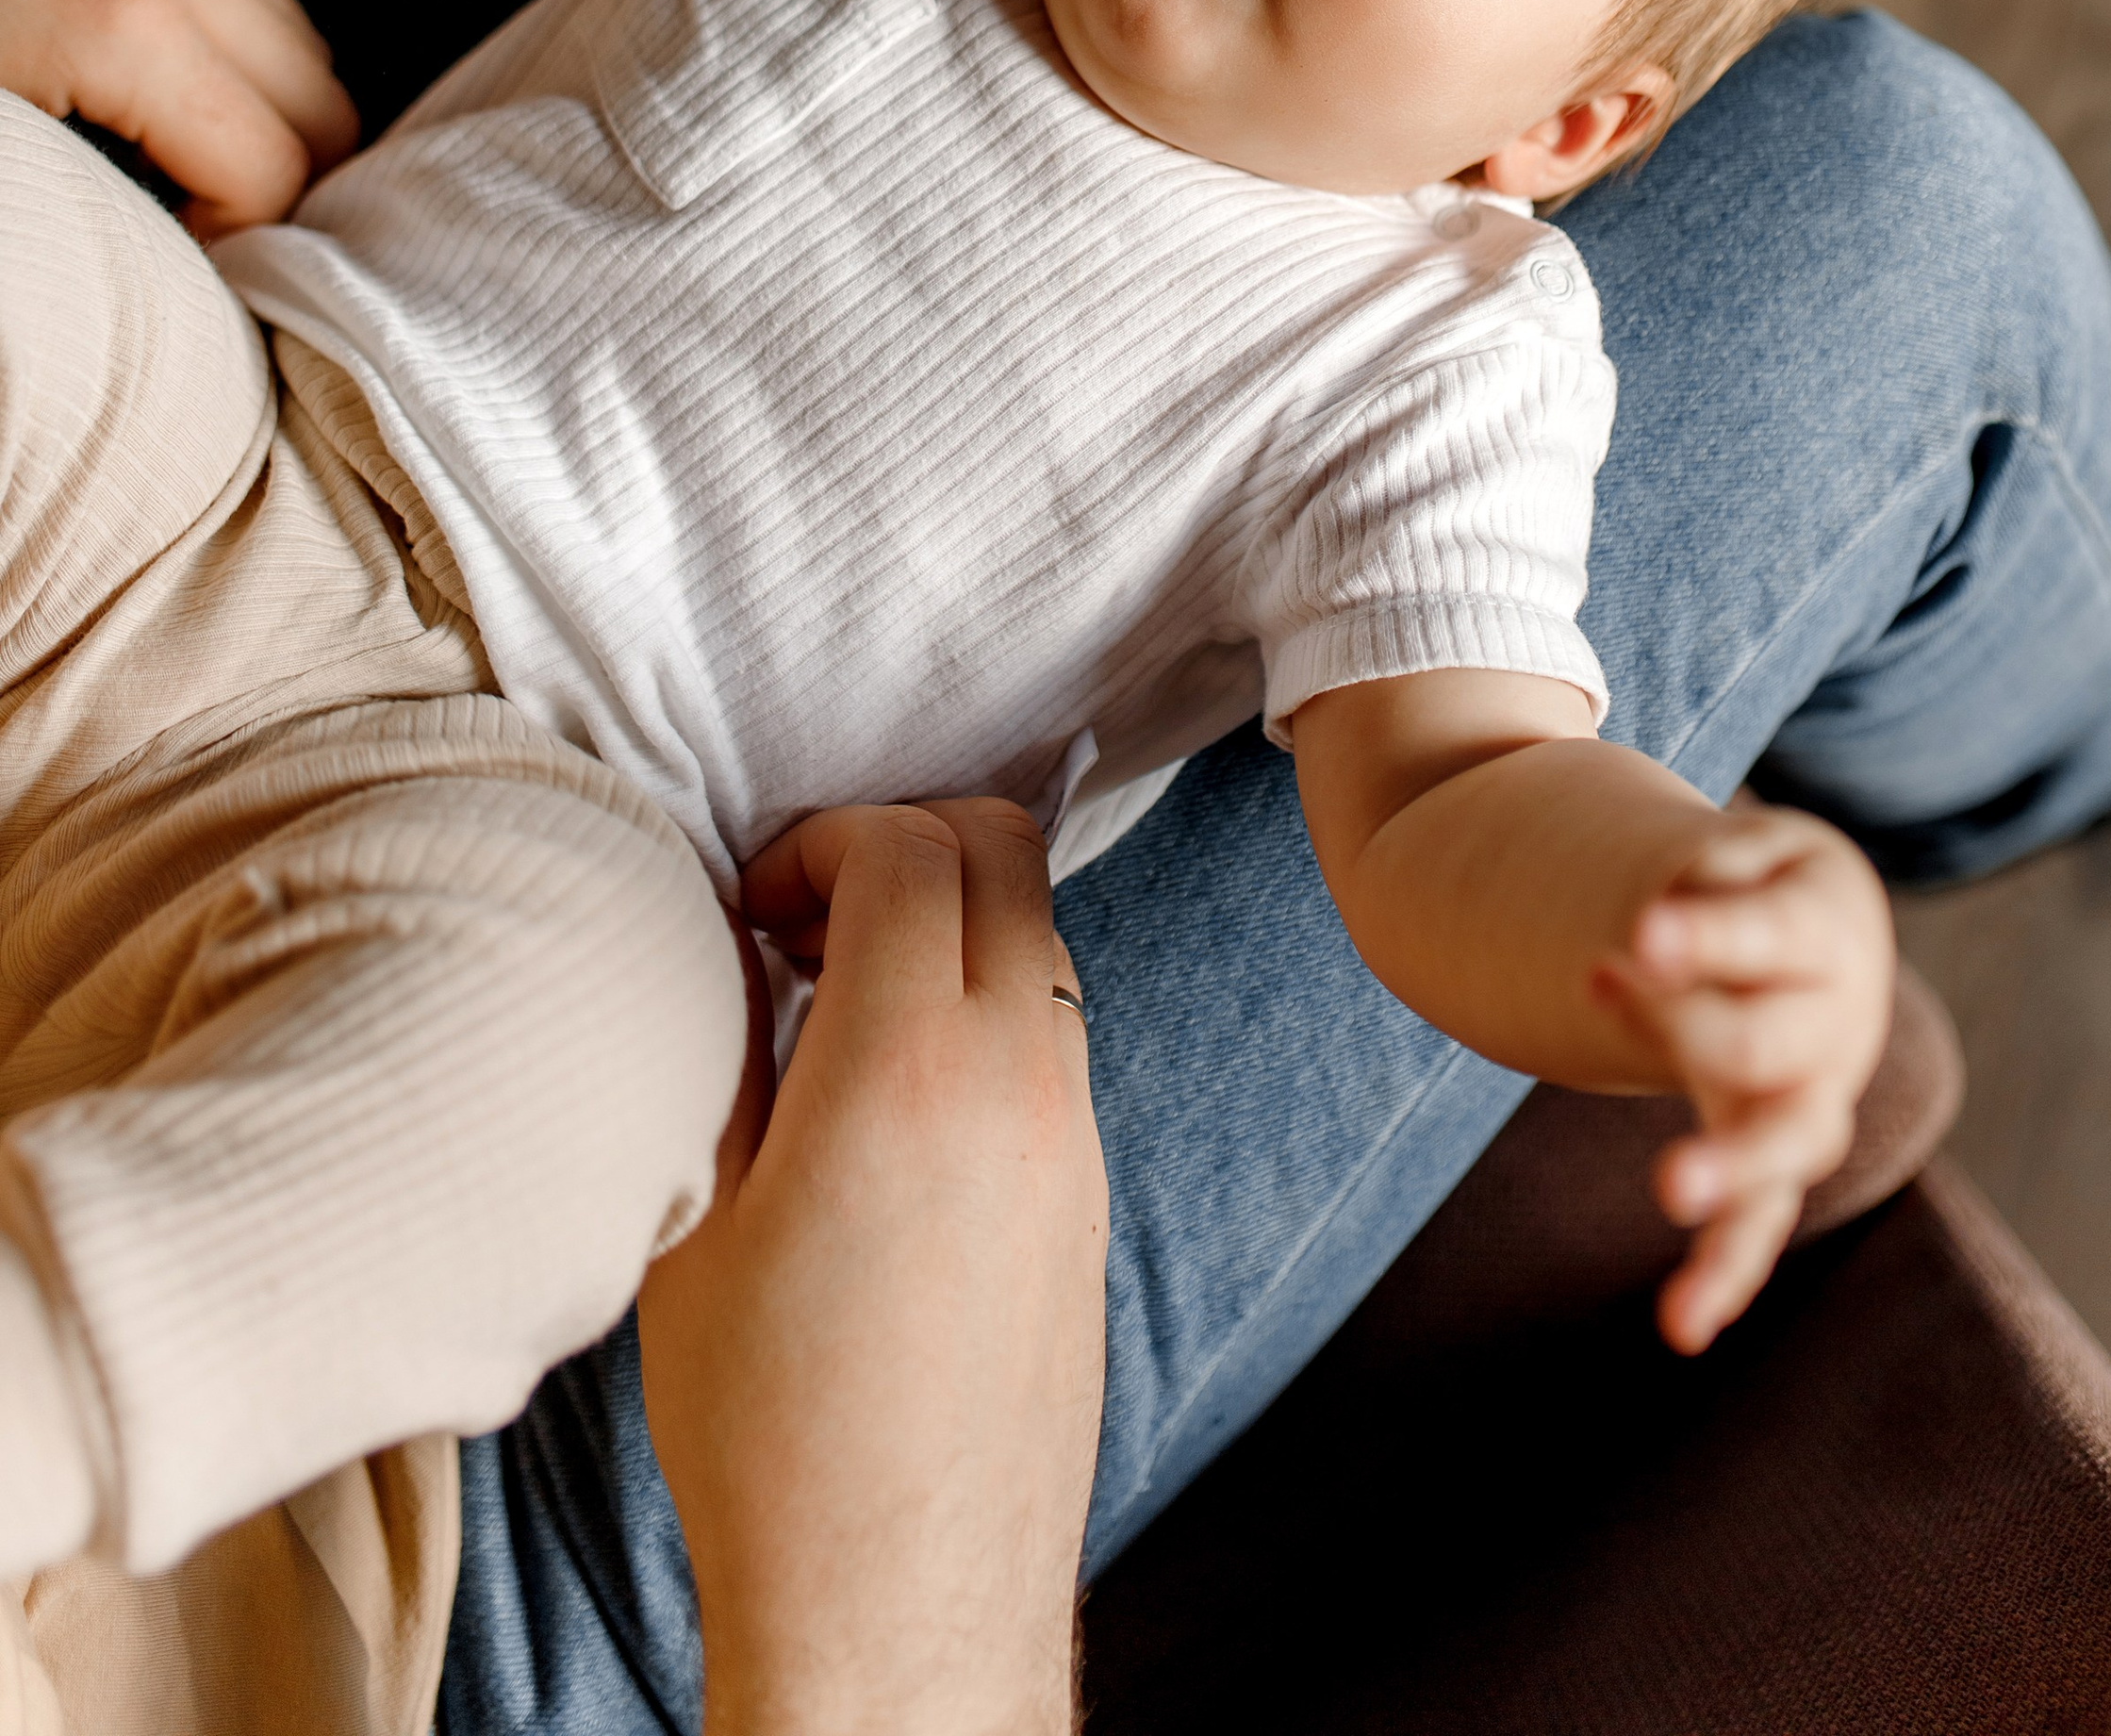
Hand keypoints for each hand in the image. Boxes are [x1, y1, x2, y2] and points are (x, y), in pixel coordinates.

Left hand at [0, 0, 354, 234]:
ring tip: (166, 159)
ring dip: (255, 112)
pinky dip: (228, 46)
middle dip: (271, 185)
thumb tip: (136, 263)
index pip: (275, 173)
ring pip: (300, 44)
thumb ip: (71, 194)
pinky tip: (146, 75)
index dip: (237, 246)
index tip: (173, 271)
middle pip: (324, 110)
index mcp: (127, 25)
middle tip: (189, 231)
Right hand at [640, 799, 1105, 1735]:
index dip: (819, 838)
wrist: (896, 1597)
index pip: (906, 845)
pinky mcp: (1090, 1196)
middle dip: (898, 842)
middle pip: (1002, 850)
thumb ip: (722, 1048)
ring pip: (1040, 936)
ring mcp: (1072, 1136)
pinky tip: (897, 1082)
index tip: (755, 902)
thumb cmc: (767, 1428)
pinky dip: (987, 1000)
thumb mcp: (696, 1219)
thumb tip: (729, 939)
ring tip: (842, 1002)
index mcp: (907, 1068)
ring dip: (952, 920)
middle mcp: (1018, 1079)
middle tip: (802, 922)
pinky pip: (1056, 1031)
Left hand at [1602, 801, 1893, 1357]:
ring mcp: (1811, 1101)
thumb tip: (1661, 925)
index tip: (1641, 931)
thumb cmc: (1769, 885)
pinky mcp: (1780, 1162)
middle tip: (1597, 980)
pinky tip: (1681, 1325)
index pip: (1769, 937)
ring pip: (1786, 1147)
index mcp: (1825, 933)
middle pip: (1762, 1042)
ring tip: (1670, 1188)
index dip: (1707, 938)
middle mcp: (1831, 1028)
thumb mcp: (1755, 848)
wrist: (1828, 936)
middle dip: (1681, 1025)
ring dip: (1730, 1168)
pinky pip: (1763, 1224)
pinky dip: (1728, 1273)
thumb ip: (1713, 874)